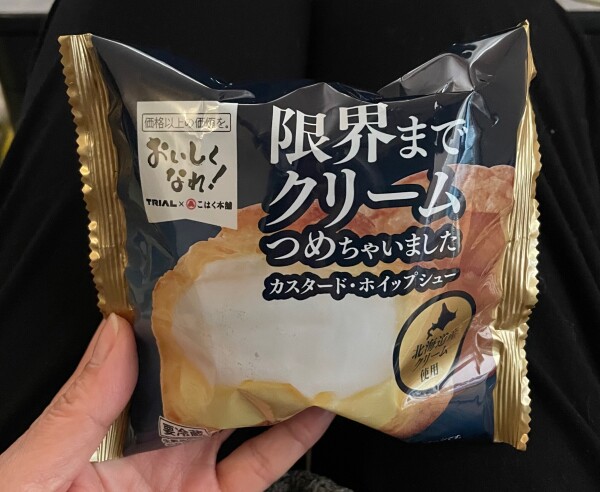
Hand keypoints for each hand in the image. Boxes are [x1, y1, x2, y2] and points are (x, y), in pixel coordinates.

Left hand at [0, 314, 333, 490]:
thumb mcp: (38, 467)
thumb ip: (78, 407)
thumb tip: (114, 329)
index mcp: (111, 424)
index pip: (153, 362)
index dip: (183, 326)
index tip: (215, 290)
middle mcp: (158, 443)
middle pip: (208, 384)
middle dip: (241, 348)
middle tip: (275, 309)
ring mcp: (192, 474)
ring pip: (245, 419)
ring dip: (277, 385)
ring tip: (306, 348)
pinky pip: (262, 467)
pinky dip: (294, 439)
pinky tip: (318, 410)